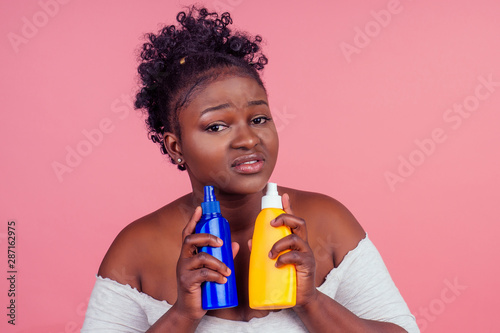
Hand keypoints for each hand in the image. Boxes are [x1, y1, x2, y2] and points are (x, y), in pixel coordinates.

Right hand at [175, 206, 239, 319]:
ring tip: (227, 270)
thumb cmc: (202, 286)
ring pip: (200, 258)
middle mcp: (183, 259)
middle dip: (207, 237)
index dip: (193, 220)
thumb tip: (235, 244)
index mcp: (188, 253)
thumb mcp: (212, 270)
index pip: (188, 233)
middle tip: (221, 243)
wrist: (190, 309)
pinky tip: (223, 279)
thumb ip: (223, 256)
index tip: (200, 208)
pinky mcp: (186, 282)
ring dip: (217, 262)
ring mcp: (183, 270)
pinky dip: (215, 275)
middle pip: (190, 240)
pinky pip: (202, 274)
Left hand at [268, 194, 317, 309]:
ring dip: (279, 243)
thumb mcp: (272, 262)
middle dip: (285, 218)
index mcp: (294, 241)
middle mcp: (302, 244)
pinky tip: (277, 264)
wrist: (300, 300)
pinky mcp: (308, 265)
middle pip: (299, 222)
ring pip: (295, 238)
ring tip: (269, 254)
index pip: (293, 220)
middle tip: (271, 223)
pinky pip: (297, 256)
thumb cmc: (286, 278)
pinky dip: (284, 258)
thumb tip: (249, 241)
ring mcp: (306, 254)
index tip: (283, 195)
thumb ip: (262, 250)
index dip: (289, 206)